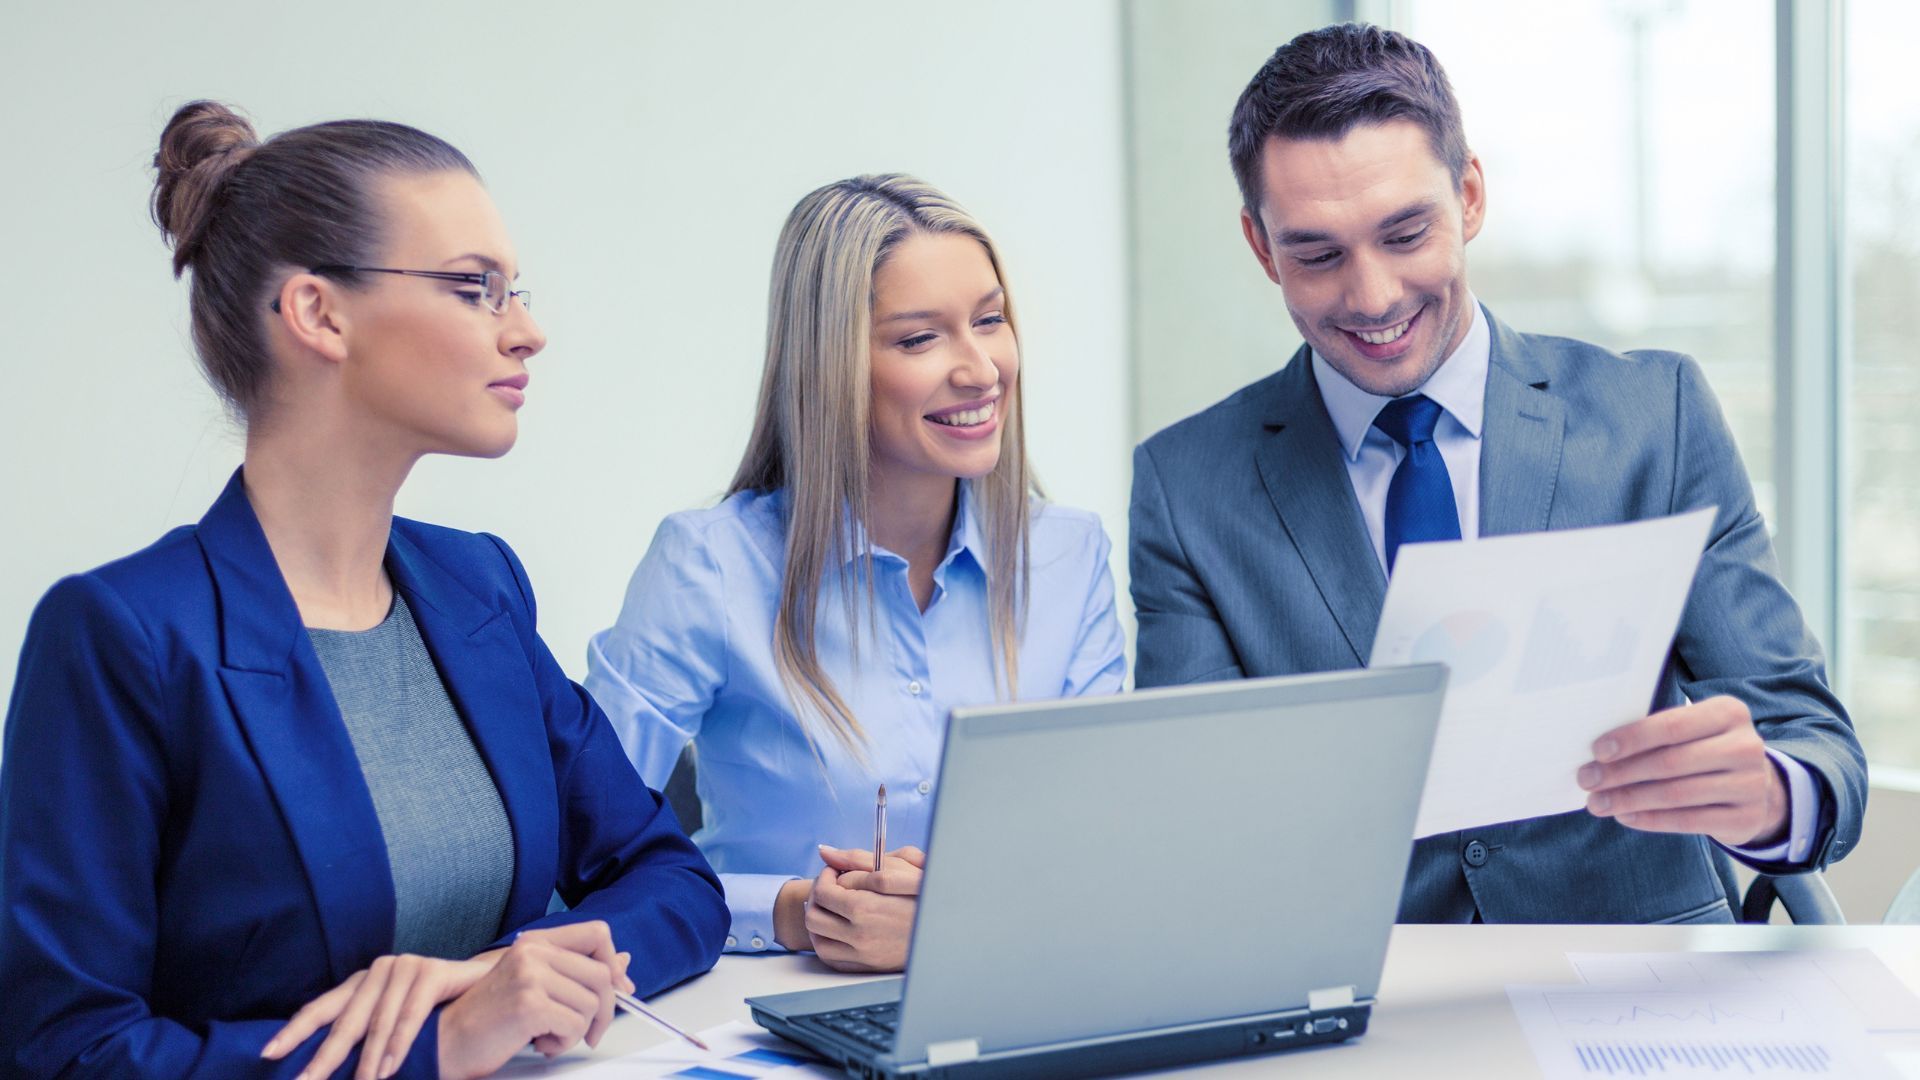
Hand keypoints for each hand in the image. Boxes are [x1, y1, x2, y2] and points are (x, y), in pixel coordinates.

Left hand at [262, 954, 494, 1079]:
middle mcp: (378, 970)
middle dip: (323, 1057)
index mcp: (361, 983)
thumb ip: (366, 1036)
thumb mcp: (392, 1021)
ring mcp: (405, 967)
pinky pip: (410, 1015)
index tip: (267, 1055)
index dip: (294, 1031)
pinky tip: (388, 1070)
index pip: (321, 1008)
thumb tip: (325, 1068)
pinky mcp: (431, 971)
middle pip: (346, 1020)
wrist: (484, 985)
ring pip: (378, 1023)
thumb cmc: (434, 1011)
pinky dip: (398, 1045)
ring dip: (367, 1061)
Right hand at [437, 920, 636, 1079]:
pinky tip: (538, 1043)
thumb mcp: (534, 985)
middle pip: (602, 975)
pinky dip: (563, 1043)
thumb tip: (622, 960)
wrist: (444, 1040)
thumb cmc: (488, 1017)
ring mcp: (531, 976)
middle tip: (588, 1032)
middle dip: (604, 1011)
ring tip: (547, 1036)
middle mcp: (533, 952)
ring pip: (591, 1005)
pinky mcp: (529, 1004)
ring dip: (576, 1031)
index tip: (617, 990)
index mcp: (535, 942)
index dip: (613, 964)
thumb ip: (574, 971)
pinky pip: (574, 1026)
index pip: (597, 934)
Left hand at [805, 845, 924, 972]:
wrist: (946, 927)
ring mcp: (862, 953)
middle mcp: (860, 934)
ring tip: (833, 906)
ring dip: (819, 918)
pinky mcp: (866, 965)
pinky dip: (826, 941)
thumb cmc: (922, 892)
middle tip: (832, 887)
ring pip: (818, 938)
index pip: (824, 890)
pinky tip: (837, 927)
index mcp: (864, 907)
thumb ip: (855, 858)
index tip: (836, 871)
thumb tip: (824, 851)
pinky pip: (829, 957)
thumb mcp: (894, 867)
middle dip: (818, 896)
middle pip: (814, 914)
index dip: (827, 875)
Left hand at [1578, 696, 1788, 847]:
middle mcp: (1745, 746)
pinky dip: (1650, 819)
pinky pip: (1688, 821)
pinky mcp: (1747, 818)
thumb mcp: (1693, 731)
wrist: (1758, 787)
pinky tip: (1625, 816)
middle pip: (1670, 762)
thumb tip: (1599, 753)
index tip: (1597, 751)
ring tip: (1598, 803)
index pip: (1671, 726)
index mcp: (1728, 713)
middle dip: (1621, 772)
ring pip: (1676, 794)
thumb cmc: (1706, 750)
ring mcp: (1751, 784)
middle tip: (1587, 780)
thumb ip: (1656, 733)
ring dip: (1629, 799)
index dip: (1631, 739)